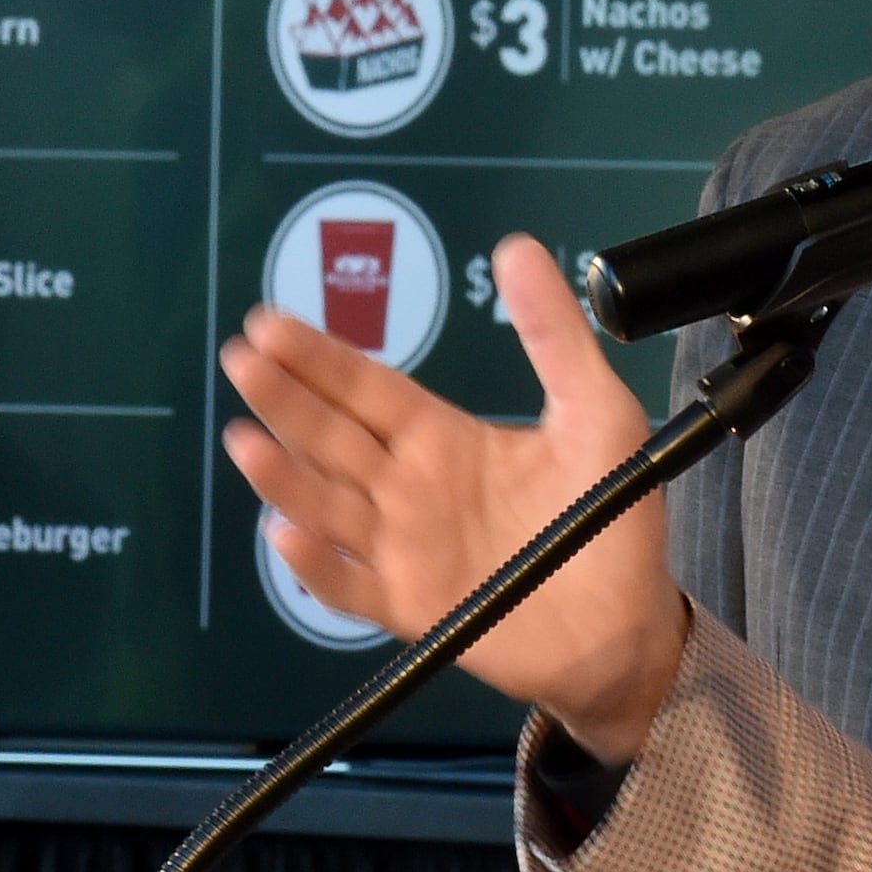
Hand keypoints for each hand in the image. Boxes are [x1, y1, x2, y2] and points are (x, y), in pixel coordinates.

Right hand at [220, 232, 689, 759]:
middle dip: (285, 399)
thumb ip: (554, 334)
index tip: (270, 322)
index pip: (366, 389)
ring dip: (285, 476)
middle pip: (332, 437)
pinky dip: (317, 566)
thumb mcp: (595, 410)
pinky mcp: (411, 608)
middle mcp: (408, 489)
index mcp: (442, 440)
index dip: (319, 357)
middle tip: (242, 359)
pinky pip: (351, 587)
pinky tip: (289, 534)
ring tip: (246, 441)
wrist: (629, 623)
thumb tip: (517, 247)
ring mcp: (403, 550)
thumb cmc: (610, 517)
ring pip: (328, 507)